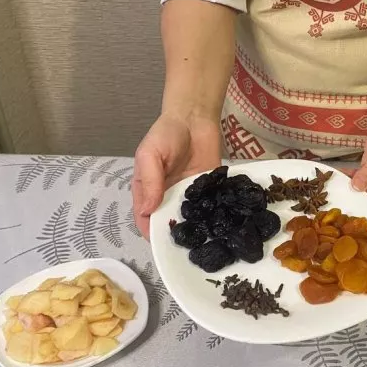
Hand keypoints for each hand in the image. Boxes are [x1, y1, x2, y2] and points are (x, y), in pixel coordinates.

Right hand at [132, 113, 221, 237]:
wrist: (194, 118)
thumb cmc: (165, 134)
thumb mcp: (150, 155)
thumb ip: (149, 181)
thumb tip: (147, 210)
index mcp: (148, 191)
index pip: (146, 218)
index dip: (151, 232)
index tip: (161, 244)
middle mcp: (168, 196)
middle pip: (169, 222)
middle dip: (176, 235)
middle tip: (187, 248)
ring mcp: (190, 195)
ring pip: (191, 218)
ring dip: (196, 228)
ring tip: (204, 241)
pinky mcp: (209, 189)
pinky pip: (210, 206)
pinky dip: (214, 215)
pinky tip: (220, 224)